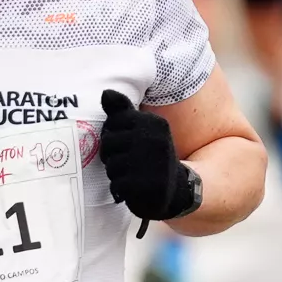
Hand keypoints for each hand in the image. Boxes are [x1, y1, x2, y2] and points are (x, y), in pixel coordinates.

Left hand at [97, 90, 198, 221]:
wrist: (177, 189)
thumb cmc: (151, 156)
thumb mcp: (143, 130)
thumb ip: (122, 111)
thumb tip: (105, 92)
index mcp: (155, 123)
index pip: (113, 121)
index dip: (112, 135)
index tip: (125, 143)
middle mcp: (156, 140)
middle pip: (108, 142)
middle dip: (111, 155)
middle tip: (126, 162)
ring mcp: (154, 163)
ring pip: (111, 165)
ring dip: (115, 174)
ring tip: (130, 175)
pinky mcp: (149, 186)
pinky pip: (117, 185)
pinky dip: (119, 189)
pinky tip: (131, 188)